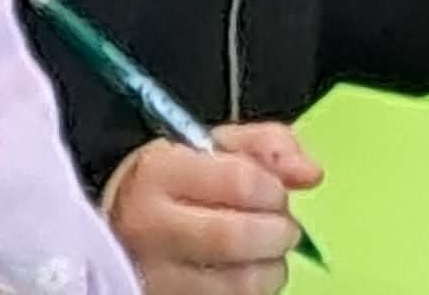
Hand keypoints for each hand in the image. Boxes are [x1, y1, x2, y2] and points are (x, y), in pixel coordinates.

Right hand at [105, 123, 321, 294]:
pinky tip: (248, 274)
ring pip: (239, 283)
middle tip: (283, 227)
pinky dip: (253, 291)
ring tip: (268, 253)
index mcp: (160, 171)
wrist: (118, 227)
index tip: (273, 192)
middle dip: (279, 233)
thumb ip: (264, 147)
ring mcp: (159, 275)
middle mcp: (153, 225)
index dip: (273, 189)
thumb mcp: (208, 147)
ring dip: (272, 269)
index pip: (239, 182)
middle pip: (239, 237)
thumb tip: (310, 173)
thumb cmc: (170, 183)